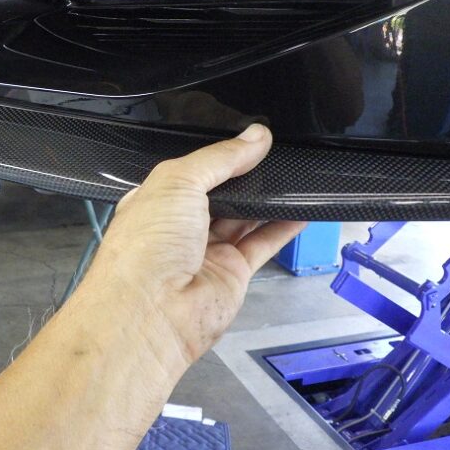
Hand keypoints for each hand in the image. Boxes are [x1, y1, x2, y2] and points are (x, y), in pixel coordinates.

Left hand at [88, 124, 305, 364]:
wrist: (151, 312)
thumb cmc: (147, 244)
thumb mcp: (178, 182)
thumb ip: (219, 159)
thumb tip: (256, 136)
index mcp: (157, 200)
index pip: (192, 171)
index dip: (220, 156)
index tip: (253, 139)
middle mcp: (180, 226)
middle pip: (220, 194)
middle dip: (246, 176)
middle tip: (279, 153)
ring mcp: (206, 251)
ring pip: (244, 218)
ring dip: (268, 199)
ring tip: (295, 174)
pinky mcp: (232, 273)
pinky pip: (262, 244)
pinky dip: (283, 227)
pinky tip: (302, 208)